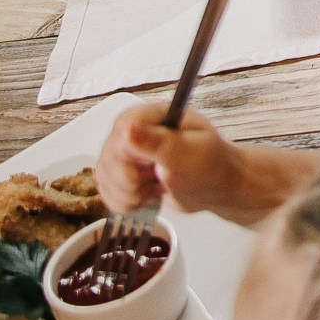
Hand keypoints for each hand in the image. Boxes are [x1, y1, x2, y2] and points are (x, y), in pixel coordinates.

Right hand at [94, 104, 257, 218]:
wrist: (215, 186)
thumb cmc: (212, 166)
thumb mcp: (191, 153)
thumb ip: (159, 142)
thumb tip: (128, 130)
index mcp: (152, 116)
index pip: (121, 129)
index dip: (131, 155)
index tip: (153, 165)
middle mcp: (133, 130)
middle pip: (108, 158)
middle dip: (134, 180)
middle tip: (161, 176)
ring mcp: (123, 153)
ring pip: (104, 178)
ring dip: (132, 194)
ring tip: (157, 185)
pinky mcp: (119, 174)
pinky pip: (106, 194)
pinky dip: (128, 203)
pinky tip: (148, 195)